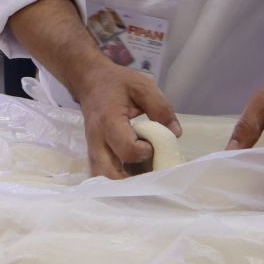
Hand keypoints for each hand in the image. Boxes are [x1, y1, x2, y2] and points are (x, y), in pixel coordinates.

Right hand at [69, 60, 182, 179]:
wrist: (89, 80)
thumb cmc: (116, 82)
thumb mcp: (143, 85)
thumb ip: (161, 107)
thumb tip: (174, 133)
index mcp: (109, 122)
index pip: (128, 151)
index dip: (146, 151)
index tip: (154, 142)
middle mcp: (97, 140)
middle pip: (111, 175)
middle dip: (134, 179)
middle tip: (150, 168)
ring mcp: (92, 149)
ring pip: (104, 179)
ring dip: (125, 182)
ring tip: (143, 173)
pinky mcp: (93, 153)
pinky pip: (103, 174)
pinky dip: (118, 179)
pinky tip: (133, 172)